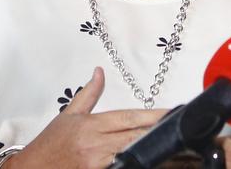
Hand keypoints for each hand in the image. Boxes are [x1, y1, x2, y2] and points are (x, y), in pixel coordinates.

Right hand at [6, 67, 166, 168]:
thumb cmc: (49, 145)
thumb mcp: (69, 115)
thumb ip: (89, 94)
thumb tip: (99, 72)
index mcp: (91, 125)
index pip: (128, 117)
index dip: (151, 115)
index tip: (170, 112)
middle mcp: (95, 144)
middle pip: (134, 136)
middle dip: (157, 132)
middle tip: (181, 128)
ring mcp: (96, 164)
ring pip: (131, 154)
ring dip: (151, 150)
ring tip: (174, 148)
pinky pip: (121, 168)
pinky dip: (134, 163)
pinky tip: (149, 161)